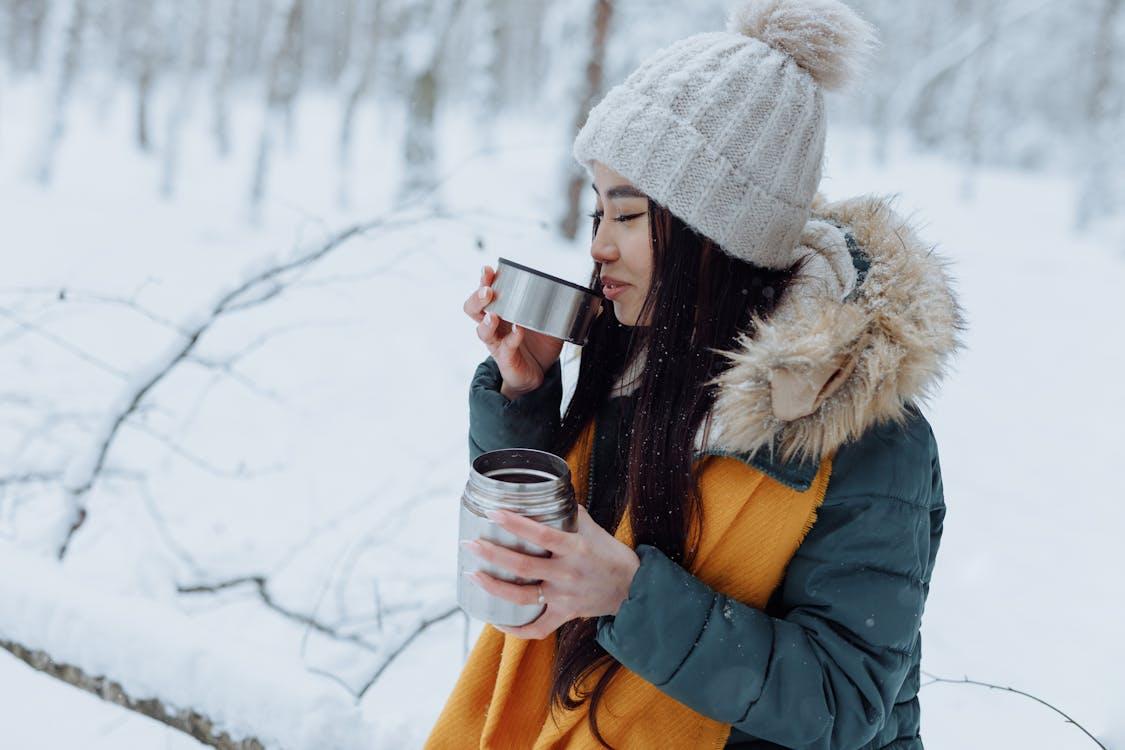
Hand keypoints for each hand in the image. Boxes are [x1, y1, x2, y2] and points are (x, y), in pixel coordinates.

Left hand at [461, 504, 640, 639]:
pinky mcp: (565, 615)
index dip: (515, 524)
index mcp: (576, 549)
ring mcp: (565, 598)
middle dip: (492, 554)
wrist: (633, 588)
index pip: (541, 535)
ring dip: (493, 587)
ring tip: (472, 574)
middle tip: (469, 544)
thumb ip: (568, 514)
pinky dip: (515, 629)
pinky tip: (495, 620)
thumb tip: (543, 495)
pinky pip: (537, 629)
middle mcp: (568, 574)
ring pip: (523, 598)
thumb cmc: (610, 553)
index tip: (493, 513)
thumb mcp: (592, 528)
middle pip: (523, 567)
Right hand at [462, 264, 563, 398]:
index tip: (488, 270)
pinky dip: (512, 338)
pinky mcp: (506, 358)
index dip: (484, 281)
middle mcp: (494, 326)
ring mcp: (498, 342)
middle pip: (473, 309)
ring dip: (487, 321)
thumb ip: (555, 305)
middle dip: (477, 297)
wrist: (538, 373)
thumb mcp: (548, 320)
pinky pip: (506, 347)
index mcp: (501, 311)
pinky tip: (518, 330)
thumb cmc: (538, 344)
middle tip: (488, 291)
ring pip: (482, 331)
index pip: (485, 293)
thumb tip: (573, 288)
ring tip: (494, 315)